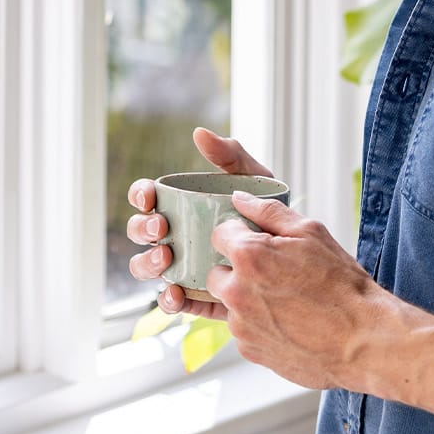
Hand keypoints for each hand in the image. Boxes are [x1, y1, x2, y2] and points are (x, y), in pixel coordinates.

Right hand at [126, 127, 274, 317]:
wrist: (293, 248)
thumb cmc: (265, 206)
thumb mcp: (252, 177)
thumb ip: (229, 154)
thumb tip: (199, 134)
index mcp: (179, 204)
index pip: (146, 197)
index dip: (140, 195)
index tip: (150, 197)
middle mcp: (173, 234)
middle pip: (140, 232)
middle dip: (143, 229)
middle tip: (163, 227)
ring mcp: (180, 264)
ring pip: (147, 267)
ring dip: (148, 263)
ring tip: (167, 259)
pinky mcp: (193, 292)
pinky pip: (171, 299)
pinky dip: (168, 299)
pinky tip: (178, 294)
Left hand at [205, 191, 385, 390]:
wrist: (360, 338)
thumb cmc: (340, 283)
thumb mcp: (311, 233)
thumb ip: (269, 212)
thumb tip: (240, 199)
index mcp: (249, 257)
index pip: (219, 234)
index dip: (239, 234)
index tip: (259, 241)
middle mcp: (236, 293)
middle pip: (214, 272)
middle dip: (236, 269)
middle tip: (272, 271)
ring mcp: (240, 326)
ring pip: (228, 303)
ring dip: (246, 298)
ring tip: (286, 299)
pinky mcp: (248, 350)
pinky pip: (242, 329)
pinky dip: (257, 323)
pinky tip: (287, 320)